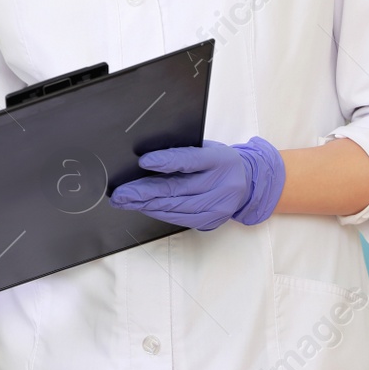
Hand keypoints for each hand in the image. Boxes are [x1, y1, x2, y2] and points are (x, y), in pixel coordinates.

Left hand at [109, 137, 284, 230]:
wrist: (248, 181)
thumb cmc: (219, 161)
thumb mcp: (206, 148)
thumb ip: (182, 152)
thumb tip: (145, 160)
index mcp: (219, 160)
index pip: (190, 160)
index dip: (166, 161)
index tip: (143, 162)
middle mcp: (221, 184)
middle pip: (177, 189)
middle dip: (143, 192)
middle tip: (120, 193)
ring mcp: (218, 206)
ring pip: (176, 207)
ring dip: (146, 205)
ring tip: (125, 201)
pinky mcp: (212, 220)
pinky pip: (180, 219)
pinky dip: (159, 213)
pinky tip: (144, 207)